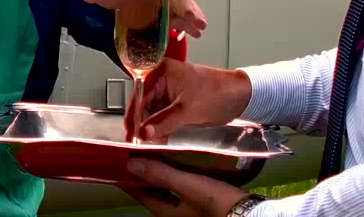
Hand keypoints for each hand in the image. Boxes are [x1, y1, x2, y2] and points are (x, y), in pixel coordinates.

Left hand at [122, 158, 250, 216]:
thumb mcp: (187, 186)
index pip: (137, 192)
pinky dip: (170, 175)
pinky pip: (177, 187)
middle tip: (131, 153)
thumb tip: (131, 164)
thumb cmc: (218, 203)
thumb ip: (160, 174)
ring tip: (149, 153)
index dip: (125, 177)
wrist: (249, 214)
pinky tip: (175, 163)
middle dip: (140, 173)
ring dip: (155, 173)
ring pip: (163, 188)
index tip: (114, 162)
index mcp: (165, 211)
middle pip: (149, 190)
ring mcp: (185, 209)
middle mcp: (172, 212)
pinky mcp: (198, 202)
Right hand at [125, 59, 251, 142]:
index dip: (134, 116)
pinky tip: (158, 139)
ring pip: (152, 112)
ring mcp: (168, 91)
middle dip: (142, 124)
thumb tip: (143, 134)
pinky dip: (159, 127)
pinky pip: (161, 115)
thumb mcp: (187, 109)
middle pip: (143, 104)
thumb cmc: (216, 93)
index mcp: (161, 71)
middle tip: (139, 143)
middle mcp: (161, 79)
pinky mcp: (176, 103)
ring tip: (148, 144)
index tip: (131, 135)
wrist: (240, 97)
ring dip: (150, 128)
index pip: (139, 95)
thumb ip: (163, 122)